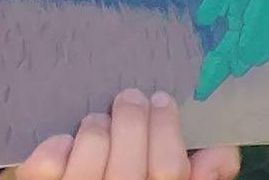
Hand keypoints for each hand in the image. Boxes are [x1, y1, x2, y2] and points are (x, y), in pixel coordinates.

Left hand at [10, 90, 240, 179]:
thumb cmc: (132, 176)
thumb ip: (202, 172)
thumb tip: (221, 150)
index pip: (171, 172)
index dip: (166, 131)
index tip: (162, 99)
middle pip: (131, 166)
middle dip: (132, 120)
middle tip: (131, 96)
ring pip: (92, 161)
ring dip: (97, 129)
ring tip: (99, 119)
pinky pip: (48, 168)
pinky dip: (56, 147)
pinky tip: (64, 141)